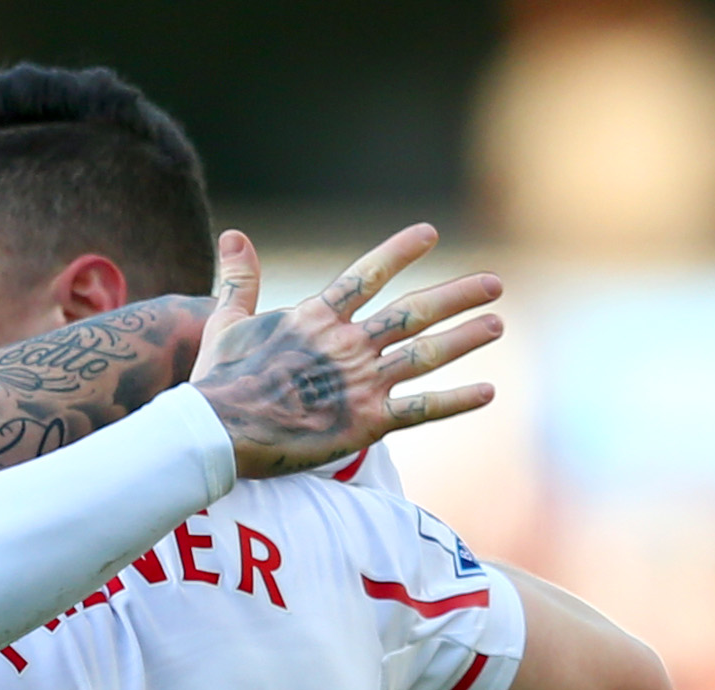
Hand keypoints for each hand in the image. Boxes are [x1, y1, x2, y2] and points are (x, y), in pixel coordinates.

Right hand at [189, 226, 502, 480]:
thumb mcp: (226, 322)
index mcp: (317, 317)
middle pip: (414, 311)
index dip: (400, 252)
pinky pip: (422, 409)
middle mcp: (348, 344)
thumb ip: (240, 280)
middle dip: (457, 296)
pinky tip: (488, 391)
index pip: (368, 274)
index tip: (430, 234)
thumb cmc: (218, 380)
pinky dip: (456, 400)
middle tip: (493, 284)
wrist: (219, 431)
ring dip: (465, 337)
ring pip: (426, 353)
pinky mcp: (366, 422)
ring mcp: (361, 382)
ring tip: (496, 323)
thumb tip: (233, 235)